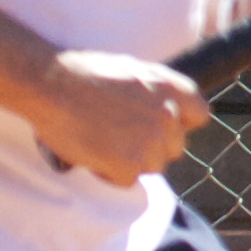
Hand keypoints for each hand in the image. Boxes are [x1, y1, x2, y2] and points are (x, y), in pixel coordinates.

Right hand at [31, 50, 210, 185]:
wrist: (52, 84)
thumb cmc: (84, 73)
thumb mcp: (134, 70)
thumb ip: (156, 92)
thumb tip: (164, 109)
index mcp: (172, 88)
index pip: (199, 115)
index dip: (179, 124)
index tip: (160, 127)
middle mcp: (168, 115)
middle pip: (173, 147)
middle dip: (151, 147)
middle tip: (120, 136)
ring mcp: (150, 142)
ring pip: (152, 166)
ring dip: (131, 162)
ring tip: (103, 142)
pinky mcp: (129, 165)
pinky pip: (127, 180)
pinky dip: (109, 173)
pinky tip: (93, 153)